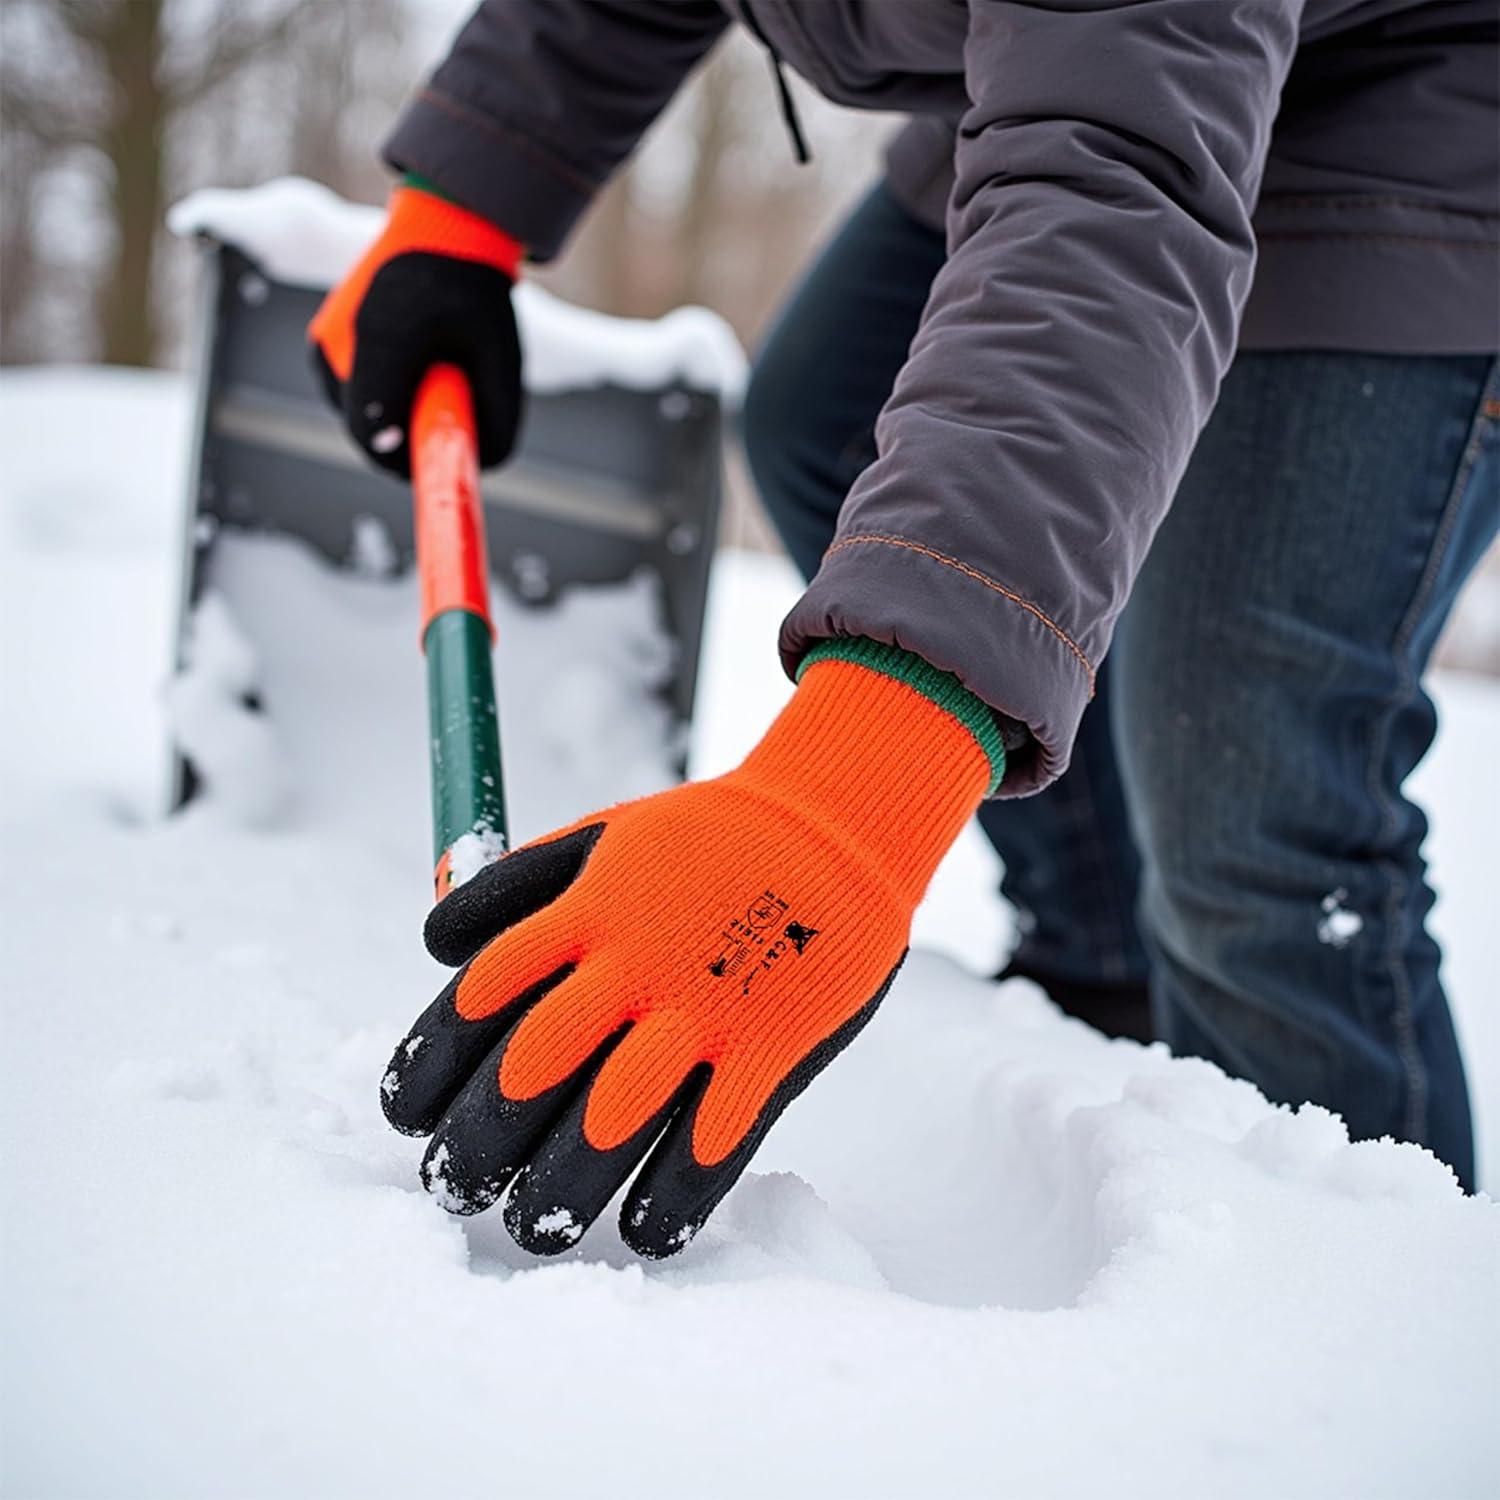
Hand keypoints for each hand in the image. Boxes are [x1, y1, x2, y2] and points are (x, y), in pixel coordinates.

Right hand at [308, 178, 524, 475]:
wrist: (441, 232)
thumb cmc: (475, 295)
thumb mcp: (502, 359)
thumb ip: (497, 417)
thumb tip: (481, 464)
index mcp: (380, 342)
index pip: (373, 435)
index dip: (408, 460)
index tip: (438, 455)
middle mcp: (338, 342)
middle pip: (366, 430)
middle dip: (407, 433)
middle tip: (446, 404)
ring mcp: (324, 343)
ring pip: (358, 413)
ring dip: (394, 412)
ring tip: (430, 372)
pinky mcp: (321, 343)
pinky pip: (351, 393)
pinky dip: (381, 393)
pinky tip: (409, 363)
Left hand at [380, 638, 1004, 1256]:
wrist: (837, 823)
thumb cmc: (708, 838)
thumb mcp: (604, 835)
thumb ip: (520, 885)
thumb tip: (436, 948)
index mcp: (588, 910)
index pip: (480, 996)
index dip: (428, 1062)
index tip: (404, 1114)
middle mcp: (636, 962)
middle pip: (531, 1068)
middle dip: (476, 1143)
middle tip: (450, 1188)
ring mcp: (707, 1007)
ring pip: (613, 1120)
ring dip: (560, 1188)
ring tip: (528, 1228)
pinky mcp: (773, 1046)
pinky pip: (713, 1142)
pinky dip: (673, 1199)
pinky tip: (644, 1231)